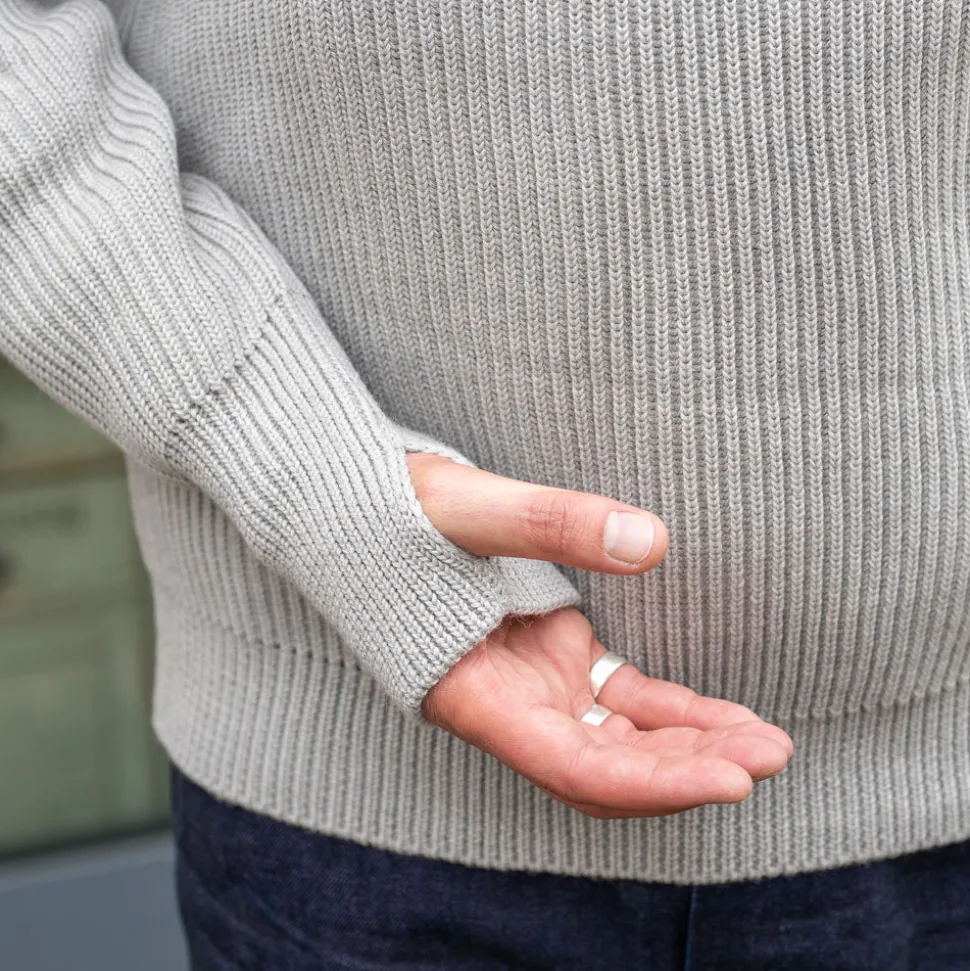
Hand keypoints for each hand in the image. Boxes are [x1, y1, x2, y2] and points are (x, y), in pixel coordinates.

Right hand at [409, 453, 792, 817]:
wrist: (350, 511)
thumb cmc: (383, 511)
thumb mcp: (461, 506)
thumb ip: (546, 521)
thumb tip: (651, 540)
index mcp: (474, 694)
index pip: (572, 766)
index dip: (652, 783)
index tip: (730, 778)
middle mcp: (508, 706)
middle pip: (608, 768)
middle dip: (688, 770)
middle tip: (769, 755)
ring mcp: (532, 684)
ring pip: (620, 739)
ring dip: (688, 745)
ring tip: (765, 741)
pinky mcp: (551, 656)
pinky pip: (620, 698)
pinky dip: (671, 711)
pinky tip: (723, 716)